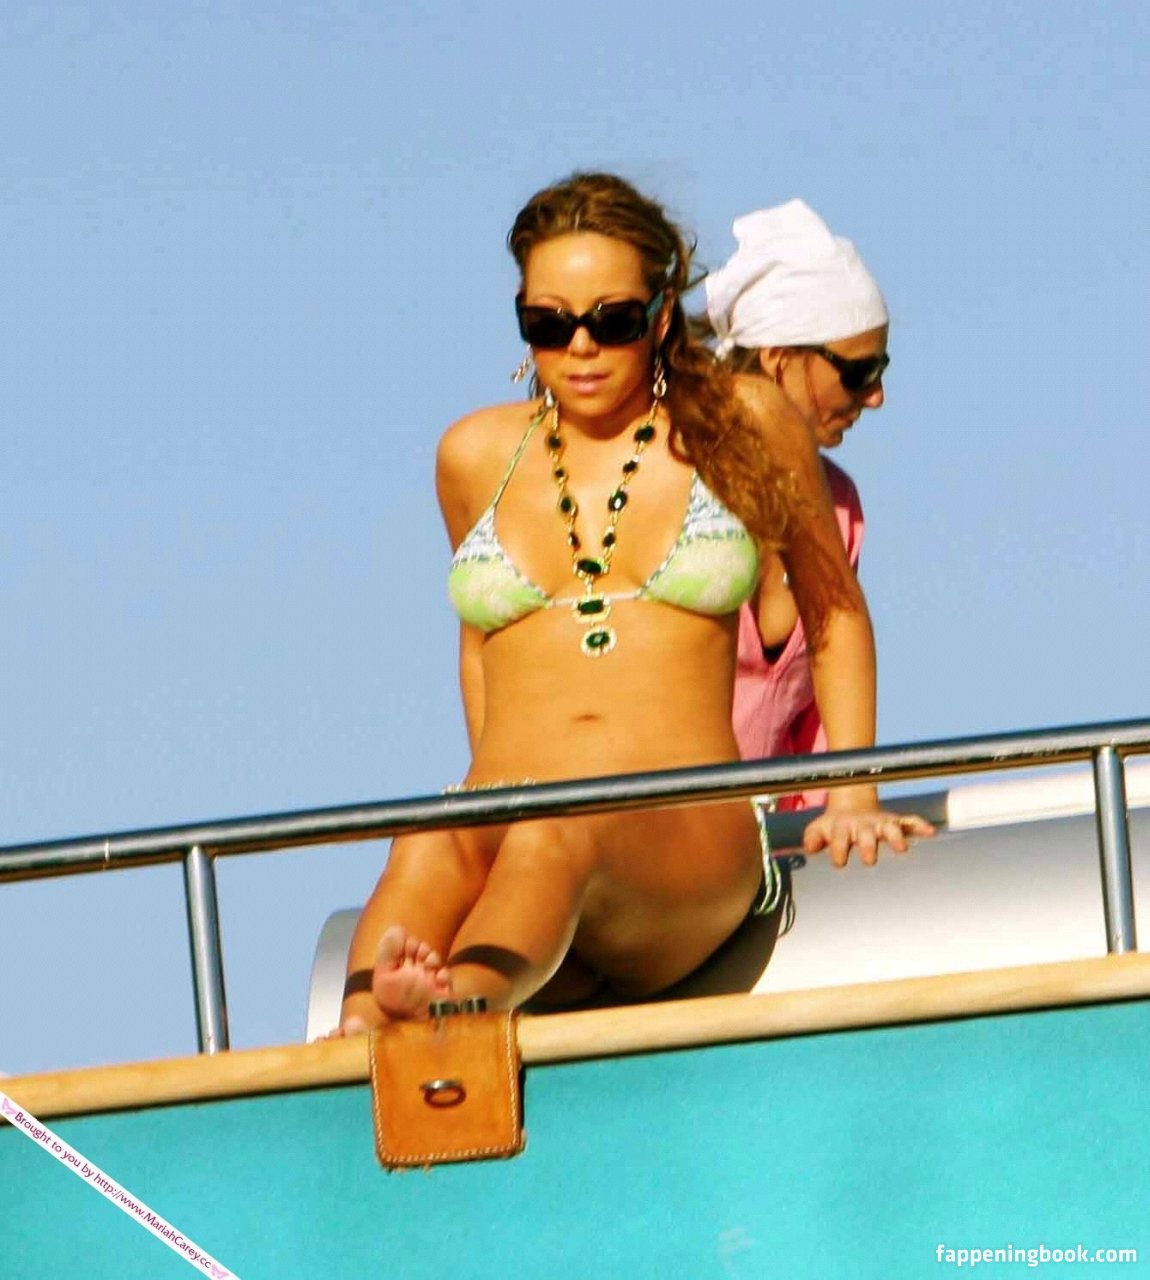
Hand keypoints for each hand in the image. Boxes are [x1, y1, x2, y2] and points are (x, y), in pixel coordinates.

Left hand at [802, 796, 934, 867]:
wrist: (850, 806)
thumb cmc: (833, 827)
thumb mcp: (818, 829)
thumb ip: (812, 838)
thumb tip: (808, 847)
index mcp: (842, 828)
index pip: (840, 838)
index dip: (839, 849)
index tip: (839, 861)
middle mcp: (863, 825)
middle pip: (866, 835)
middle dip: (867, 846)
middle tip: (869, 860)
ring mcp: (880, 823)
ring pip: (890, 828)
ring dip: (896, 837)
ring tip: (902, 847)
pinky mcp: (895, 822)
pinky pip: (911, 821)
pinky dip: (920, 825)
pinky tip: (931, 832)